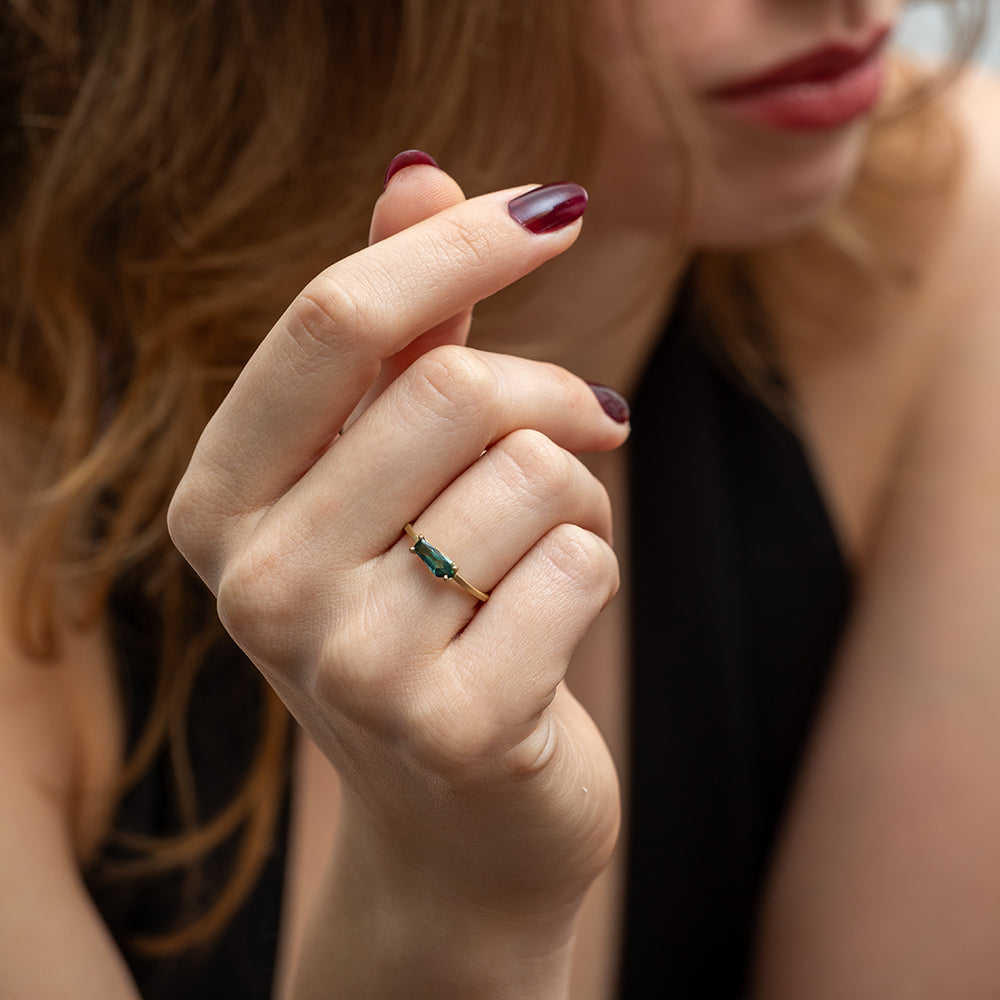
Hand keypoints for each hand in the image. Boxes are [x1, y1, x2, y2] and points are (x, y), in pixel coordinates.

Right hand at [168, 158, 628, 920]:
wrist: (459, 819)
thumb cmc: (430, 616)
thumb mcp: (392, 473)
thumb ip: (400, 328)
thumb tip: (416, 172)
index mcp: (224, 504)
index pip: (336, 322)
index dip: (457, 242)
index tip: (555, 208)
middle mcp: (259, 584)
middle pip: (453, 390)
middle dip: (552, 395)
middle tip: (591, 423)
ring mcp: (349, 665)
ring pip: (531, 474)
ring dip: (574, 494)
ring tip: (543, 552)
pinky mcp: (453, 726)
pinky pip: (578, 563)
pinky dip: (593, 567)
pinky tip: (549, 624)